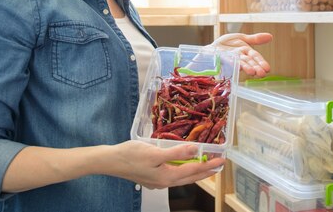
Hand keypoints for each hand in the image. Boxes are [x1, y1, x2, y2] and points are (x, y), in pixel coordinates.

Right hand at [110, 141, 224, 188]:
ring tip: (205, 165)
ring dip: (195, 171)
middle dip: (206, 171)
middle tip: (219, 165)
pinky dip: (183, 170)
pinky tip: (183, 165)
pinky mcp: (152, 177)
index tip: (221, 160)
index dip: (209, 165)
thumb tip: (196, 150)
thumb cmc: (131, 155)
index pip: (194, 171)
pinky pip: (173, 175)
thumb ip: (177, 152)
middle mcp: (164, 182)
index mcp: (167, 177)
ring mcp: (158, 182)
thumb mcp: (155, 152)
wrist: (110, 161)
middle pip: (190, 177)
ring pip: (182, 178)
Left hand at [211, 32, 271, 76]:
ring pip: (241, 64)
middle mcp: (240, 57)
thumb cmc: (228, 44)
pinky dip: (233, 64)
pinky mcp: (223, 60)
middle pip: (250, 62)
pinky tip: (237, 66)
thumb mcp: (242, 38)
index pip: (256, 57)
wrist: (213, 47)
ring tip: (252, 72)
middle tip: (262, 74)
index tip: (267, 68)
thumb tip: (271, 36)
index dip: (261, 62)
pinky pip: (228, 62)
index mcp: (247, 52)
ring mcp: (232, 60)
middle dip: (256, 68)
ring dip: (246, 68)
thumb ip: (255, 39)